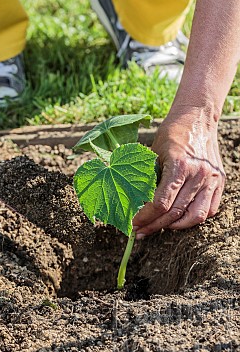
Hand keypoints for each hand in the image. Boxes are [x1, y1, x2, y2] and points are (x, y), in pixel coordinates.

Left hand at [132, 107, 224, 237]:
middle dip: (155, 226)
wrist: (197, 119)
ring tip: (159, 228)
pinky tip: (179, 220)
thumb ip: (147, 178)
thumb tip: (133, 204)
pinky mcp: (219, 182)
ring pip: (195, 216)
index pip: (161, 202)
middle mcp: (198, 174)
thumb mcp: (153, 153)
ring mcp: (211, 179)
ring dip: (175, 227)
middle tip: (139, 232)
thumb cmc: (171, 135)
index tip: (133, 223)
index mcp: (179, 165)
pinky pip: (210, 210)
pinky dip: (194, 218)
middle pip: (175, 213)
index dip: (145, 217)